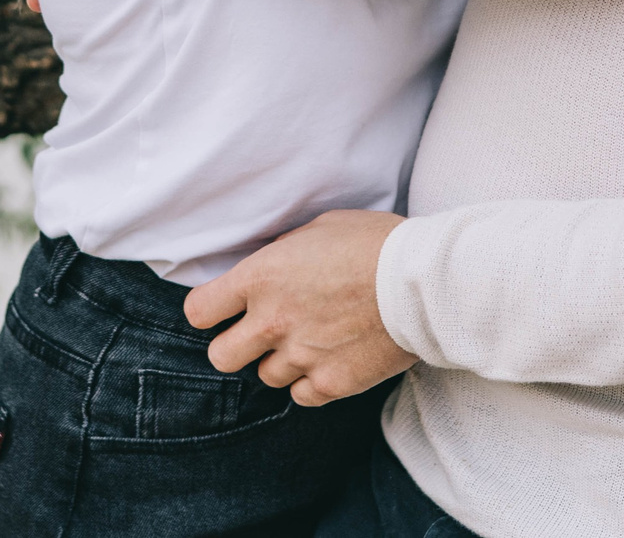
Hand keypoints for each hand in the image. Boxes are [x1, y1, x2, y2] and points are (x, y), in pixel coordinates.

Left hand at [184, 210, 415, 405]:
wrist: (424, 281)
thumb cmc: (374, 243)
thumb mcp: (318, 228)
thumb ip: (283, 252)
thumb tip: (271, 263)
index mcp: (261, 277)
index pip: (199, 310)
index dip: (209, 310)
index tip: (224, 309)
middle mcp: (272, 321)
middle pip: (220, 357)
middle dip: (235, 346)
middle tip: (259, 334)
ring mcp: (301, 356)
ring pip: (266, 377)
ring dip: (282, 361)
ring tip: (311, 340)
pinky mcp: (331, 383)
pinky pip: (301, 396)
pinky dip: (311, 382)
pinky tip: (329, 360)